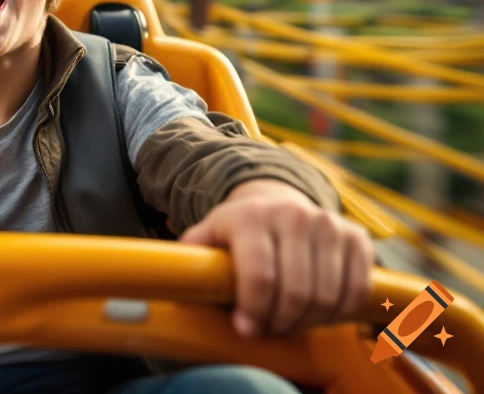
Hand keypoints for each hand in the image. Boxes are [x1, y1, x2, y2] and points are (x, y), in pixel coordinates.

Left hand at [179, 179, 373, 338]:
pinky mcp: (356, 236)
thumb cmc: (237, 230)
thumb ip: (192, 257)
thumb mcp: (208, 235)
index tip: (246, 329)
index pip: (260, 275)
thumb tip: (175, 280)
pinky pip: (356, 290)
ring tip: (287, 321)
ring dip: (308, 322)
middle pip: (297, 292)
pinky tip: (316, 313)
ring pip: (327, 296)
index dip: (254, 311)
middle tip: (268, 328)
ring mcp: (328, 223)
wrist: (275, 201)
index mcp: (251, 216)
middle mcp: (293, 215)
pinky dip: (338, 312)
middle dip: (281, 322)